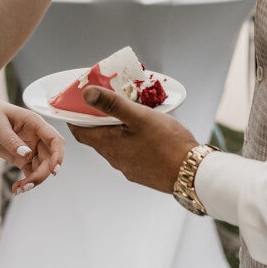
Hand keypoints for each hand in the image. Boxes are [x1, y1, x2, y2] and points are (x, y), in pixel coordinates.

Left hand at [0, 91, 62, 193]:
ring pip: (41, 168)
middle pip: (49, 158)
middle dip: (42, 174)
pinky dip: (26, 182)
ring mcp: (30, 147)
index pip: (55, 140)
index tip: (53, 171)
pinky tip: (16, 188)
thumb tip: (27, 154)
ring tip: (19, 189)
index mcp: (35, 123)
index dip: (58, 156)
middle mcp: (36, 136)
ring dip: (34, 180)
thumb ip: (12, 141)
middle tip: (27, 185)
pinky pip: (30, 172)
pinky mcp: (21, 157)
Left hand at [68, 87, 198, 197]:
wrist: (191, 173)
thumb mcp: (140, 117)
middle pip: (96, 138)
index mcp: (109, 144)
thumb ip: (113, 104)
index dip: (74, 118)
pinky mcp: (142, 173)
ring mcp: (128, 168)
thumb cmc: (167, 143)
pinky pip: (128, 154)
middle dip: (95, 121)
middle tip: (103, 104)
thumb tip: (86, 94)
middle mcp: (115, 159)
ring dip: (114, 131)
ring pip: (113, 146)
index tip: (76, 105)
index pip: (80, 132)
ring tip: (126, 115)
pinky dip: (128, 141)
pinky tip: (143, 134)